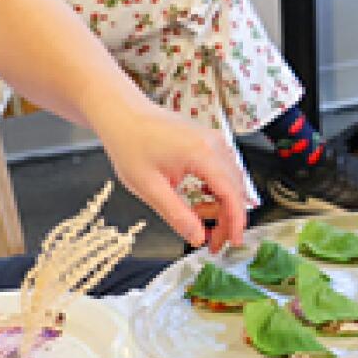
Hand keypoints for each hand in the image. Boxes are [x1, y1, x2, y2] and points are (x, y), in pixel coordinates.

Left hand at [95, 103, 247, 250]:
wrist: (121, 114)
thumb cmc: (130, 143)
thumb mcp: (149, 187)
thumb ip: (177, 215)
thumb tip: (197, 237)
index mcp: (203, 154)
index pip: (232, 196)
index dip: (235, 224)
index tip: (230, 243)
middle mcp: (215, 143)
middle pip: (236, 190)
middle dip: (226, 218)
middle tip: (211, 239)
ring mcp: (213, 139)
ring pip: (231, 181)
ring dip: (220, 203)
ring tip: (195, 213)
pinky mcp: (208, 140)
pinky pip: (223, 169)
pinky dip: (216, 188)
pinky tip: (199, 195)